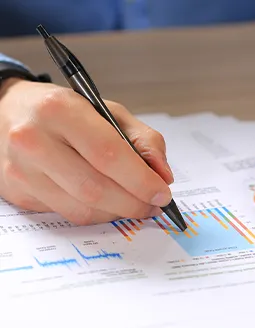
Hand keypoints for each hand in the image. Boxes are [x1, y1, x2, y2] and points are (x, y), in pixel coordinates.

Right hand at [0, 78, 173, 224]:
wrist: (9, 113)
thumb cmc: (65, 111)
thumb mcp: (108, 111)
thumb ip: (144, 140)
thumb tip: (163, 176)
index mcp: (60, 110)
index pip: (109, 154)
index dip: (141, 180)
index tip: (163, 194)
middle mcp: (34, 140)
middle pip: (96, 188)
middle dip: (134, 203)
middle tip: (153, 204)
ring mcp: (22, 171)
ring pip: (82, 209)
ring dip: (117, 212)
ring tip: (133, 203)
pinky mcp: (18, 193)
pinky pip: (68, 214)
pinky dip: (96, 213)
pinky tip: (107, 202)